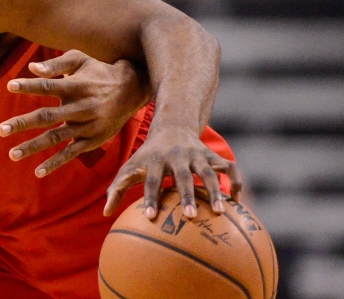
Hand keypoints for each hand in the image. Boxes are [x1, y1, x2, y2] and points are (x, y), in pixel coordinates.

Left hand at [0, 51, 151, 176]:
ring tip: (12, 154)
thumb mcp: (80, 60)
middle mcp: (81, 107)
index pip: (48, 87)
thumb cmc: (98, 71)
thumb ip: (56, 64)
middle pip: (47, 116)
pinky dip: (56, 162)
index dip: (29, 86)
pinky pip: (71, 153)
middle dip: (23, 123)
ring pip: (56, 137)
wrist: (132, 89)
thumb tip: (32, 68)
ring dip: (34, 146)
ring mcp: (87, 126)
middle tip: (1, 129)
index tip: (9, 86)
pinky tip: (38, 171)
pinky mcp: (92, 140)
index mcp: (75, 86)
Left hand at [103, 128, 242, 219]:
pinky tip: (238, 202)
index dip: (151, 198)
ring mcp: (197, 155)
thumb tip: (105, 213)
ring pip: (209, 172)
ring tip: (220, 212)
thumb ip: (118, 188)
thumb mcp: (131, 166)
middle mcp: (177, 156)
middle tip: (190, 216)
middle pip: (183, 176)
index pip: (152, 181)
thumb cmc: (148, 155)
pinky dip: (236, 181)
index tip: (151, 217)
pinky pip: (229, 167)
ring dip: (215, 191)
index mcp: (155, 160)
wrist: (172, 126)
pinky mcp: (213, 156)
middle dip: (186, 195)